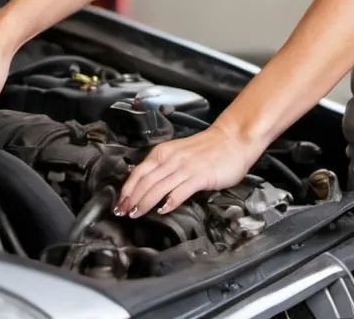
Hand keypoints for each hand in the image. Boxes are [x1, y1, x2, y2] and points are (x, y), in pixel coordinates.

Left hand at [115, 125, 258, 218]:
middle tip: (122, 214)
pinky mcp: (201, 176)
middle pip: (145, 181)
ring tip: (136, 215)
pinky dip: (169, 202)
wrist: (234, 139)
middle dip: (131, 199)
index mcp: (165, 151)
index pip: (139, 172)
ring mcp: (187, 168)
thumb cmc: (208, 148)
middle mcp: (173, 159)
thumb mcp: (179, 152)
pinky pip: (180, 191)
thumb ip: (163, 165)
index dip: (126, 189)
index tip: (119, 204)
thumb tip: (144, 182)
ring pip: (159, 187)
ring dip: (145, 203)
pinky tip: (163, 211)